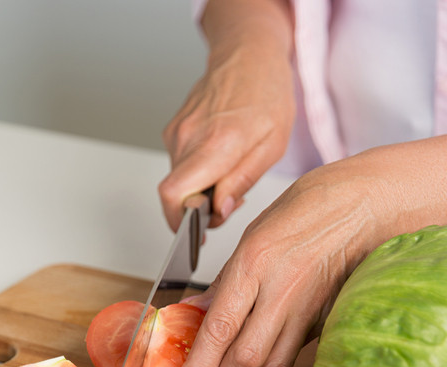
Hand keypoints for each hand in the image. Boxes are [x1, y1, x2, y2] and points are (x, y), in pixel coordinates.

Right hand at [158, 3, 294, 230]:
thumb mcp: (272, 145)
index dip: (179, 222)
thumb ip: (242, 181)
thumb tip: (220, 211)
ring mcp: (177, 132)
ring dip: (200, 189)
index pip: (174, 194)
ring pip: (179, 179)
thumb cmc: (266, 94)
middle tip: (228, 201)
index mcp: (216, 144)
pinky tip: (219, 159)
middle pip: (177, 193)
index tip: (195, 233)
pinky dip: (197, 172)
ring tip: (229, 173)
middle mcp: (189, 137)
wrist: (248, 54)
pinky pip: (180, 163)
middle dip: (199, 208)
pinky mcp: (174, 129)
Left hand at [173, 165, 394, 366]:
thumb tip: (195, 313)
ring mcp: (308, 309)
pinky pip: (292, 356)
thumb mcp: (252, 234)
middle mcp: (282, 290)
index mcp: (255, 262)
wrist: (366, 205)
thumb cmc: (308, 210)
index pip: (219, 328)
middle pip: (245, 358)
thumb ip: (224, 281)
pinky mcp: (326, 320)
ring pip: (271, 366)